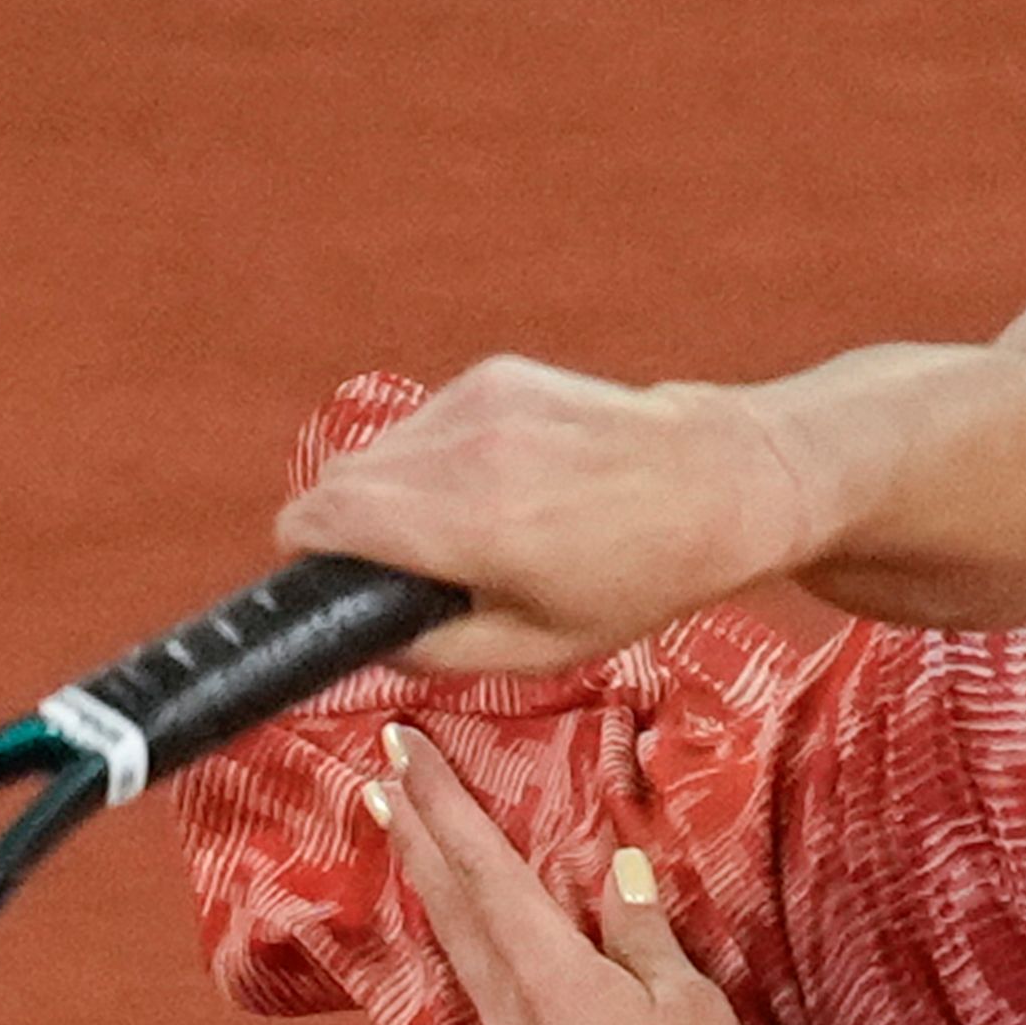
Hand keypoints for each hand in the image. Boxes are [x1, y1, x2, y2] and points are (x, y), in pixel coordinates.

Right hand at [279, 357, 816, 674]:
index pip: (322, 516)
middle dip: (342, 527)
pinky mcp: (495, 373)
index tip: (319, 581)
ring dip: (384, 492)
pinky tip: (490, 487)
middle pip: (336, 479)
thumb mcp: (538, 649)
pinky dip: (430, 459)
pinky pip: (423, 424)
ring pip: (376, 448)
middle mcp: (463, 451)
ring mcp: (478, 402)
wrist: (722, 483)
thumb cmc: (639, 579)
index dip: (303, 554)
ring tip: (450, 533)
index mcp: (469, 525)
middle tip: (388, 570)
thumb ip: (434, 651)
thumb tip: (364, 640)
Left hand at [371, 726, 782, 1024]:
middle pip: (448, 903)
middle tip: (378, 773)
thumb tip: (618, 870)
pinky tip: (458, 942)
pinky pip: (474, 994)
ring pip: (453, 949)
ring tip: (401, 837)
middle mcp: (509, 1007)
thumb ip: (643, 934)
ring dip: (425, 885)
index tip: (403, 744)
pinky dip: (454, 943)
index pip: (481, 865)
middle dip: (414, 830)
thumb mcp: (690, 1004)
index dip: (441, 799)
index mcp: (548, 971)